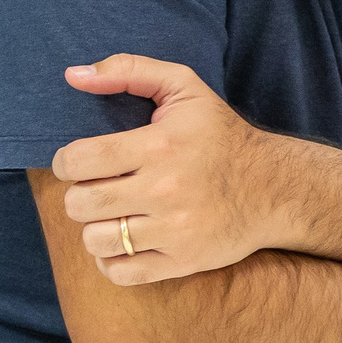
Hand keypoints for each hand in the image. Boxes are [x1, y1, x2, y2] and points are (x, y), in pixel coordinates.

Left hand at [53, 54, 275, 285]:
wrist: (275, 187)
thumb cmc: (220, 134)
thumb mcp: (184, 87)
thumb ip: (129, 70)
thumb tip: (72, 75)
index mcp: (161, 145)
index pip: (79, 160)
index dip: (66, 161)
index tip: (79, 162)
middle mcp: (166, 190)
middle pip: (81, 203)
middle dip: (79, 194)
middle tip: (97, 188)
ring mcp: (175, 230)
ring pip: (96, 241)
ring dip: (96, 227)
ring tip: (113, 215)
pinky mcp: (183, 261)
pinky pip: (121, 272)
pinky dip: (113, 261)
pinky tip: (126, 242)